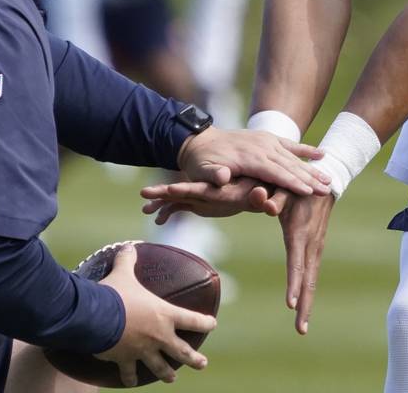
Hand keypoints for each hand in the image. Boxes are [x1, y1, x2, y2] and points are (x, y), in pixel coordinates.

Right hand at [95, 243, 215, 384]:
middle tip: (202, 363)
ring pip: (160, 367)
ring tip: (172, 379)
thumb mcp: (123, 273)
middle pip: (182, 351)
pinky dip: (130, 378)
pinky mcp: (125, 360)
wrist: (96, 316)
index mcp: (164, 314)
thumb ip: (128, 260)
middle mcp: (158, 336)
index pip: (192, 319)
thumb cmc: (115, 293)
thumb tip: (127, 247)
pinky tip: (131, 383)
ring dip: (167, 374)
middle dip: (194, 359)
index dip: (204, 323)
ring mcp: (143, 350)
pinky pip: (129, 372)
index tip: (212, 325)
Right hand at [140, 177, 280, 223]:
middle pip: (181, 190)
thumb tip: (262, 195)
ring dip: (161, 202)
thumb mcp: (258, 196)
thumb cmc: (261, 190)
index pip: (197, 188)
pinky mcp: (199, 203)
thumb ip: (258, 197)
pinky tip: (158, 220)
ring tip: (145, 209)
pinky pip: (179, 207)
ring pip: (176, 198)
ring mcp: (200, 196)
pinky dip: (168, 212)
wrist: (258, 188)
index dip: (182, 189)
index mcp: (216, 188)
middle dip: (163, 192)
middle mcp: (205, 190)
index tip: (168, 190)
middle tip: (145, 193)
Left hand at [177, 126, 330, 196]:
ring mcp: (266, 141)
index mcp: (248, 157)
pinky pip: (290, 144)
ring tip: (329, 180)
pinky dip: (306, 149)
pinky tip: (322, 154)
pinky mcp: (268, 139)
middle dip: (308, 178)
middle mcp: (261, 147)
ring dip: (311, 169)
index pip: (273, 172)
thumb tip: (223, 176)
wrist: (200, 141)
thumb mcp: (202, 170)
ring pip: (292, 157)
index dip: (291, 182)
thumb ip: (213, 174)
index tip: (308, 192)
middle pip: (288, 165)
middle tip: (327, 190)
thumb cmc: (202, 162)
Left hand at [279, 191, 335, 334]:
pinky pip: (311, 274)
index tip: (290, 303)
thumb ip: (275, 196)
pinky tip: (303, 306)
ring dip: (307, 303)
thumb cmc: (297, 185)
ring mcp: (316, 247)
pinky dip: (308, 292)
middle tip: (301, 329)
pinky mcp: (315, 248)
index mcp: (301, 231)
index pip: (297, 261)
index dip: (294, 282)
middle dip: (304, 305)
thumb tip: (267, 206)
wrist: (324, 181)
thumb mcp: (285, 187)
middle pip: (308, 279)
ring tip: (302, 326)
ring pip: (311, 279)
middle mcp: (311, 243)